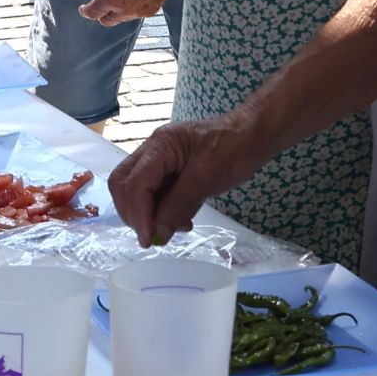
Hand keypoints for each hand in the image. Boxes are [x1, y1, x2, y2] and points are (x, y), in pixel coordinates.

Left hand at [79, 0, 173, 25]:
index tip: (83, 8)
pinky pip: (134, 15)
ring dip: (115, 10)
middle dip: (100, 13)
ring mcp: (139, 12)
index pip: (94, 12)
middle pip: (106, 20)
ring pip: (120, 18)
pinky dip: (129, 8)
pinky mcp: (151, 11)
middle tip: (98, 2)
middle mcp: (126, 9)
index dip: (86, 11)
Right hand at [108, 115, 267, 247]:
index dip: (138, 214)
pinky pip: (154, 194)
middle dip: (134, 214)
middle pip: (124, 185)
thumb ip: (178, 205)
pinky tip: (180, 221)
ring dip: (148, 215)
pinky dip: (161, 211)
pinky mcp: (168, 171)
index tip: (150, 240)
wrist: (252, 135)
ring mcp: (159, 161)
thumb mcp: (207, 178)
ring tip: (172, 228)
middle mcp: (152, 151)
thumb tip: (157, 234)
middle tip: (153, 236)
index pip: (134, 183)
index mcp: (160, 146)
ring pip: (136, 191)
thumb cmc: (234, 149)